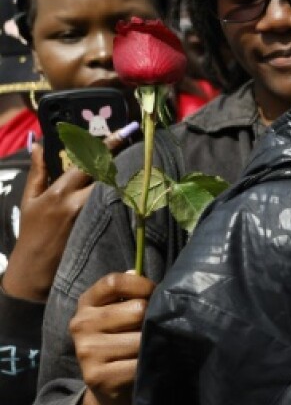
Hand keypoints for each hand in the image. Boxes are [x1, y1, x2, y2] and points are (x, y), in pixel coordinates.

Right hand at [1, 128, 135, 301]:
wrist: (32, 272)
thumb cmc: (32, 233)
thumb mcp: (30, 200)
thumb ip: (38, 171)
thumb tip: (38, 144)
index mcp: (59, 192)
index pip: (86, 163)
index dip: (106, 146)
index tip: (125, 132)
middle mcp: (75, 203)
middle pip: (106, 177)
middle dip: (124, 163)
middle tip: (144, 148)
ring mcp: (88, 220)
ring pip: (114, 195)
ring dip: (129, 182)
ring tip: (147, 169)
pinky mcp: (98, 234)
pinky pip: (116, 214)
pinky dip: (127, 204)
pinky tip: (142, 196)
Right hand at [71, 270, 154, 404]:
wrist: (109, 389)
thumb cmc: (123, 341)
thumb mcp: (121, 315)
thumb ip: (130, 294)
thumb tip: (137, 271)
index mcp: (86, 304)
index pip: (114, 282)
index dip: (142, 285)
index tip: (155, 295)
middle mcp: (81, 325)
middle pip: (136, 310)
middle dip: (152, 320)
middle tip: (154, 331)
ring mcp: (87, 352)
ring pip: (141, 339)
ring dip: (154, 344)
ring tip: (152, 350)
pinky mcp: (98, 377)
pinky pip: (139, 363)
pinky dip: (151, 364)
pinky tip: (148, 366)